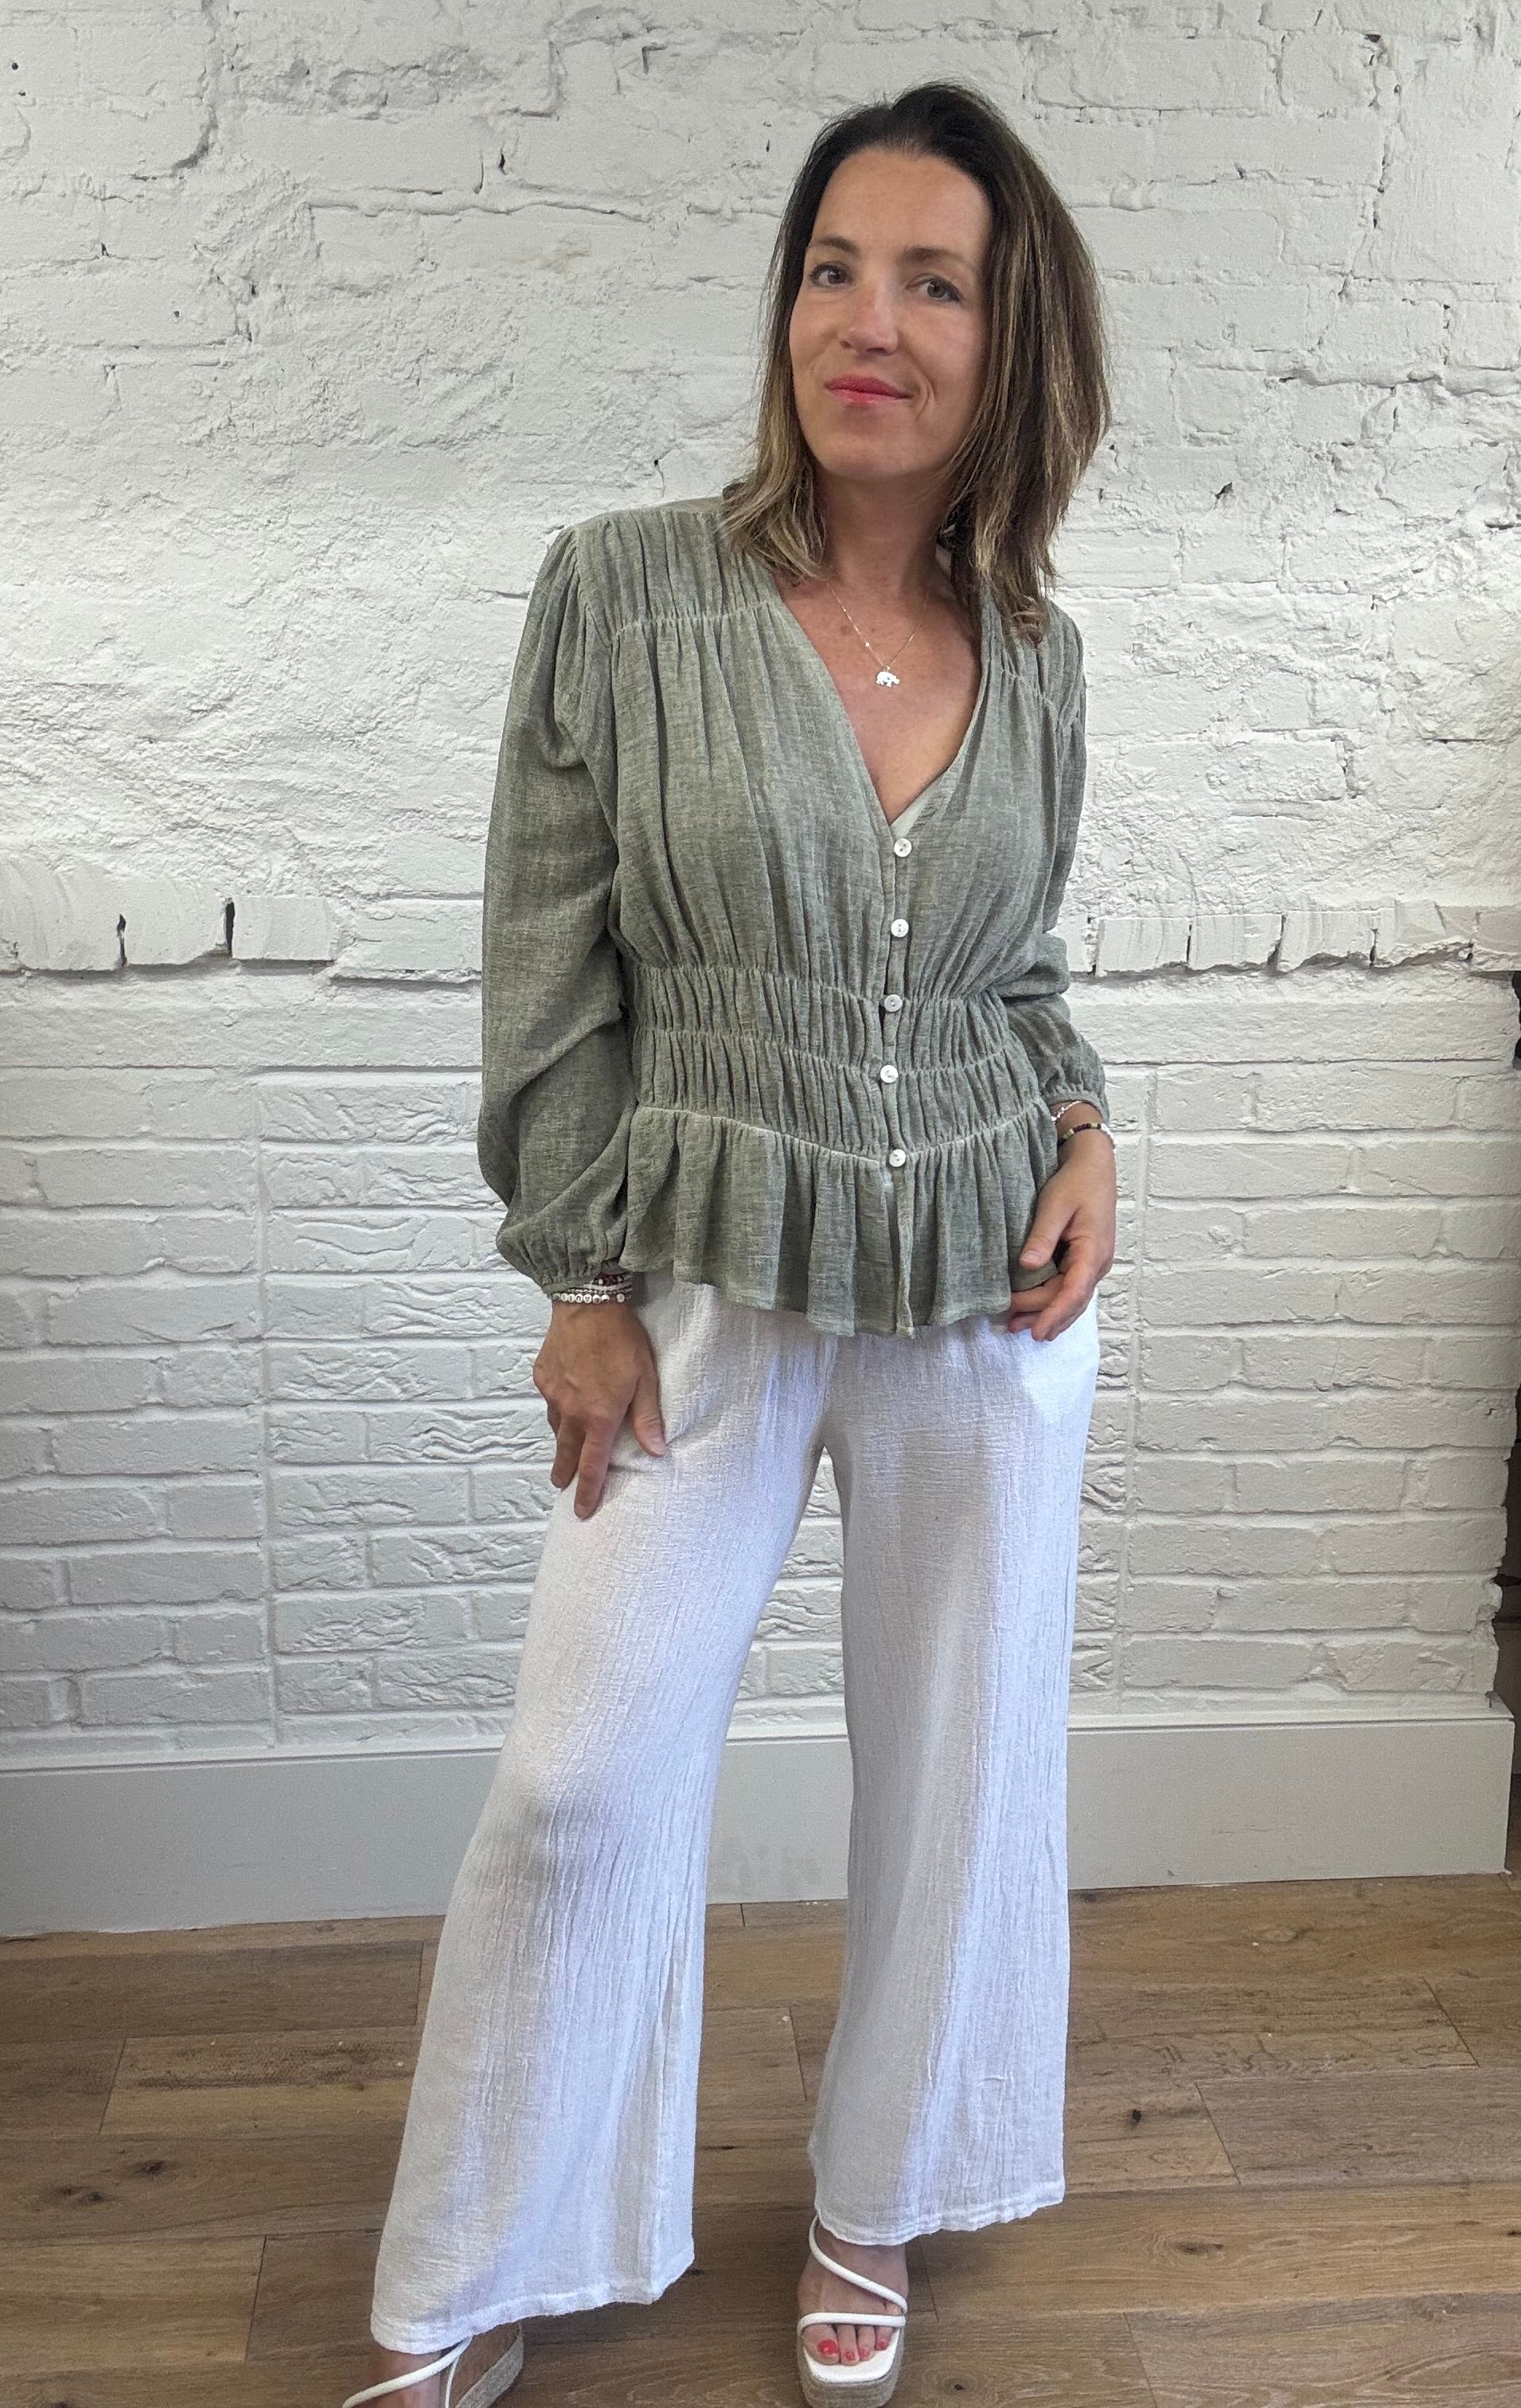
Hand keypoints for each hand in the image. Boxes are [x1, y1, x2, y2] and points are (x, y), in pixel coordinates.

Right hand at [534, 1298, 666, 1517]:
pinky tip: (566, 1401)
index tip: (583, 1511)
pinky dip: (558, 1408)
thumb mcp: (645, 1377)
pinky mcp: (542, 1377)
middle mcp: (572, 1411)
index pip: (592, 1466)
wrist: (586, 1302)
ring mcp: (553, 1395)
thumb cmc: (621, 1338)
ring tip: (566, 1449)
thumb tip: (656, 1451)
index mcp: (599, 1416)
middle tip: (562, 1486)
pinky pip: (550, 1402)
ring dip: (562, 1441)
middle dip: (565, 1474)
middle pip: (566, 1454)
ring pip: (557, 1428)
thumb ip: (648, 1416)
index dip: (588, 1492)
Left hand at [1006, 1110, 1115, 1340]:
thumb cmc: (1076, 1182)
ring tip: (1020, 1327)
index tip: (1036, 1331)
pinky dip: (1053, 1302)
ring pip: (1071, 1299)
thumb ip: (1042, 1237)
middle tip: (1011, 1326)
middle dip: (1042, 1316)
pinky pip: (1070, 1288)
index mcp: (1093, 1252)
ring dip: (1047, 1314)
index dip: (1054, 1314)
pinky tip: (1036, 1311)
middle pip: (1070, 1300)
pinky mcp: (1084, 1260)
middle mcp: (1097, 1263)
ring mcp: (1093, 1263)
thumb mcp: (1055, 1206)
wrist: (1093, 1165)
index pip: (1074, 1292)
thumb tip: (1027, 1266)